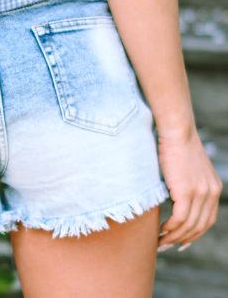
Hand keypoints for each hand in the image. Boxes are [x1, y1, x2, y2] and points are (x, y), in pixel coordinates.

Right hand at [158, 125, 221, 249]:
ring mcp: (200, 193)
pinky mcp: (187, 191)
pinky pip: (180, 218)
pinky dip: (172, 227)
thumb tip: (178, 200)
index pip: (207, 220)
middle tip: (167, 245)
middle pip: (199, 226)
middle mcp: (211, 193)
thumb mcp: (190, 169)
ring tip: (161, 241)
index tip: (181, 242)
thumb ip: (190, 185)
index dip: (195, 234)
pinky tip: (163, 229)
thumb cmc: (177, 145)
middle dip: (183, 240)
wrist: (176, 130)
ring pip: (189, 225)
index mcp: (214, 188)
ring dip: (174, 236)